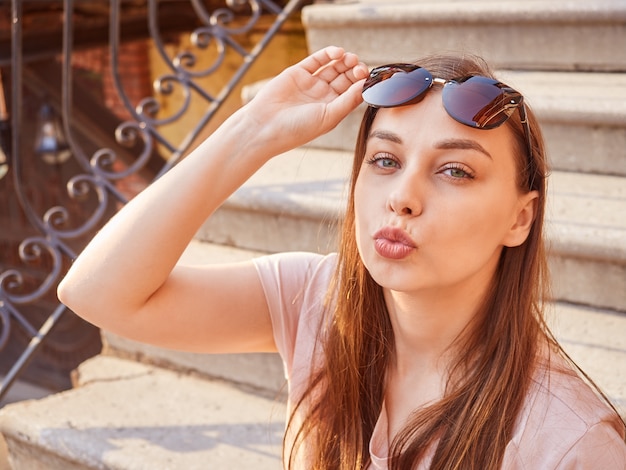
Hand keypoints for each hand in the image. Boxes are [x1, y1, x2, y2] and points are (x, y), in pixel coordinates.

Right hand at [243, 46, 368, 153]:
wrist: (266, 126)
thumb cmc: (298, 129)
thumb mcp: (329, 117)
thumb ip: (348, 100)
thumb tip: (366, 85)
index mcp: (332, 110)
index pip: (353, 92)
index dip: (362, 83)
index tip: (368, 78)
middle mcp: (323, 96)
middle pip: (345, 78)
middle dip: (355, 70)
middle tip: (359, 67)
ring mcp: (311, 84)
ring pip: (333, 68)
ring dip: (344, 61)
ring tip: (350, 58)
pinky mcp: (298, 73)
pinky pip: (316, 60)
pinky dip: (328, 54)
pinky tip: (337, 53)